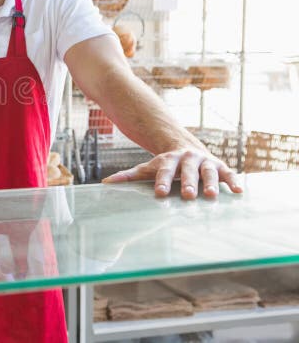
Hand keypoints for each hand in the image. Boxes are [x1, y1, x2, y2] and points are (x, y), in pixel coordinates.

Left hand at [102, 148, 243, 198]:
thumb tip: (105, 182)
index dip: (162, 181)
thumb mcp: (148, 167)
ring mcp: (205, 162)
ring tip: (211, 196)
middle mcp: (188, 159)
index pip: (164, 171)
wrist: (186, 147)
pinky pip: (228, 173)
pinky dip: (233, 182)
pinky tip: (238, 192)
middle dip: (188, 182)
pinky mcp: (220, 166)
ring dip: (211, 183)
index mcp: (169, 160)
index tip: (160, 194)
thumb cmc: (165, 165)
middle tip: (188, 195)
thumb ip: (129, 176)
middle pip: (187, 171)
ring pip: (208, 172)